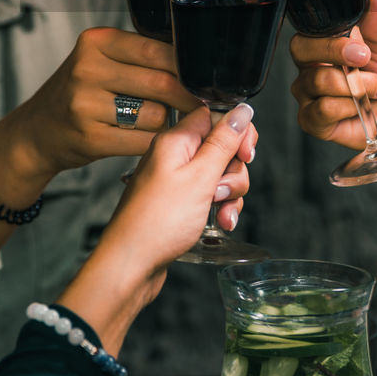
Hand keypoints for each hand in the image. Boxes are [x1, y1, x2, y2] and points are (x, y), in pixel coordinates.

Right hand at [1, 27, 205, 181]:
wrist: (35, 132)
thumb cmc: (77, 94)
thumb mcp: (98, 61)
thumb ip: (139, 56)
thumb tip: (194, 62)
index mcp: (96, 42)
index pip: (157, 50)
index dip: (187, 67)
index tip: (203, 78)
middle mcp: (87, 69)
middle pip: (162, 82)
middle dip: (187, 97)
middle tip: (199, 104)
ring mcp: (86, 104)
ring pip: (156, 114)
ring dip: (168, 122)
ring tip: (162, 122)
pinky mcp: (91, 138)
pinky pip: (143, 140)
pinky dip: (154, 142)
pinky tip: (149, 139)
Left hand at [56, 104, 254, 352]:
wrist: (131, 265)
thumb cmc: (158, 222)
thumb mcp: (200, 178)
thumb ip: (224, 142)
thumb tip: (242, 110)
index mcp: (176, 140)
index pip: (216, 116)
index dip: (237, 133)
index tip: (245, 155)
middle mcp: (174, 155)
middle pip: (222, 147)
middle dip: (234, 171)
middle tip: (223, 191)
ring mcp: (176, 180)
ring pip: (220, 174)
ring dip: (230, 194)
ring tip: (221, 213)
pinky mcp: (179, 202)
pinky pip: (208, 195)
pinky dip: (219, 207)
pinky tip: (220, 222)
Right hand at [291, 0, 376, 150]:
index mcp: (324, 45)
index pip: (309, 32)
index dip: (331, 39)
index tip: (362, 48)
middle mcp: (310, 67)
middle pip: (301, 51)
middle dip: (336, 55)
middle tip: (365, 62)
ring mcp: (308, 94)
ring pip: (318, 81)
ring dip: (355, 86)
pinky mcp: (312, 121)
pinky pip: (322, 110)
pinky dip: (347, 107)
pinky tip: (361, 108)